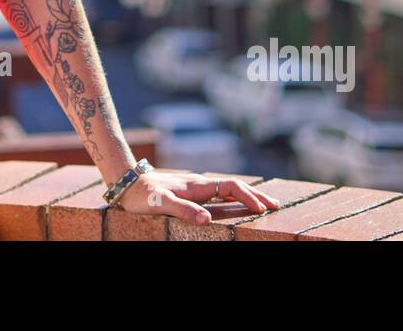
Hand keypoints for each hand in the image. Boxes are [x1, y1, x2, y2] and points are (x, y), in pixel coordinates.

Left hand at [113, 171, 280, 223]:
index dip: (249, 197)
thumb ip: (183, 210)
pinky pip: (217, 194)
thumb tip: (207, 220)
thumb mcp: (160, 203)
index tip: (263, 209)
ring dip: (246, 196)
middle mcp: (199, 184)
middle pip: (234, 187)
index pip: (231, 188)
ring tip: (262, 205)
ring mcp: (195, 187)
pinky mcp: (189, 192)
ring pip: (227, 190)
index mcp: (197, 186)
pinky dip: (233, 198)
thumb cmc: (142, 195)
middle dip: (256, 195)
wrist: (126, 182)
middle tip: (276, 206)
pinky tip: (234, 204)